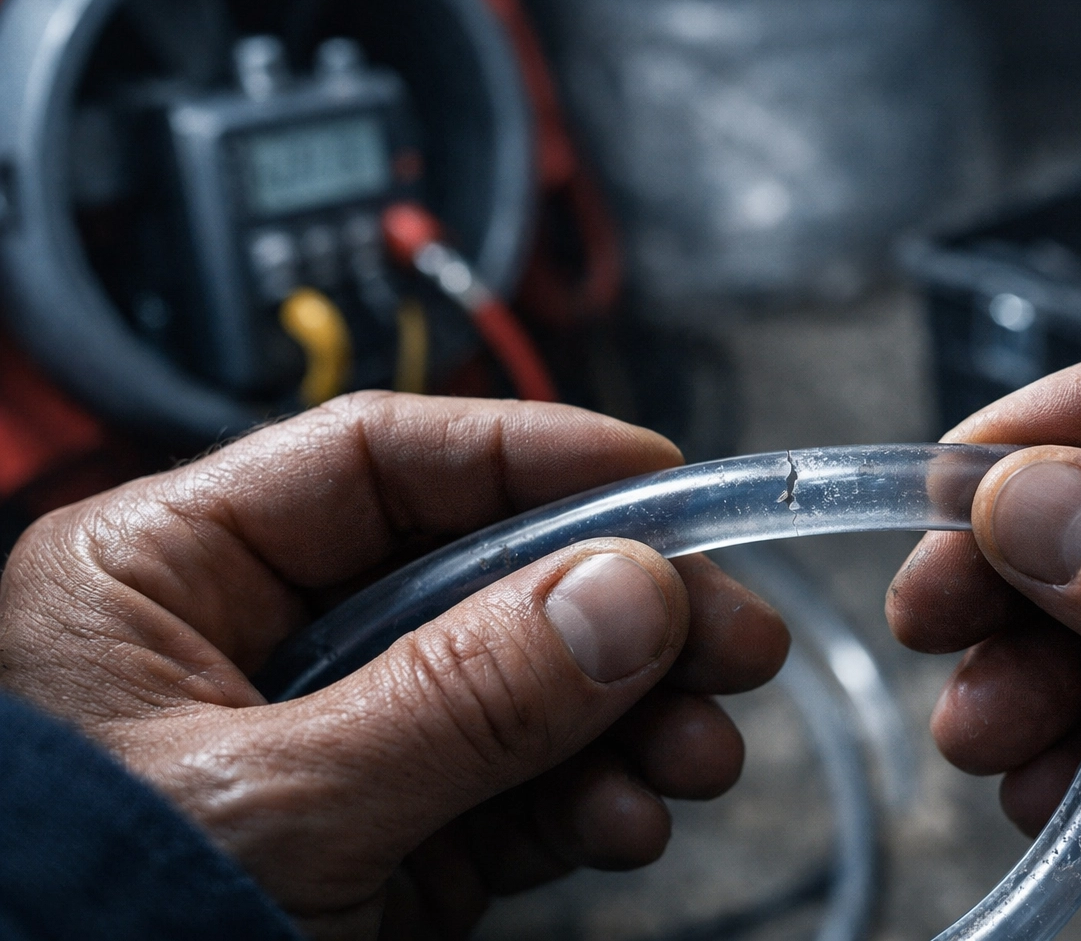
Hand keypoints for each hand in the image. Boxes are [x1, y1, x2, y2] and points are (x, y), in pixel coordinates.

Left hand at [0, 393, 788, 939]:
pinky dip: (584, 804)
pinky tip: (629, 820)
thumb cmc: (78, 932)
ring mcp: (331, 748)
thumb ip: (463, 695)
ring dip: (624, 722)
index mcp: (168, 575)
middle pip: (477, 578)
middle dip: (616, 614)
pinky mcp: (384, 840)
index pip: (379, 462)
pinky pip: (509, 793)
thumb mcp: (279, 806)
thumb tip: (633, 592)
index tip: (663, 475)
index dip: (533, 457)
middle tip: (732, 637)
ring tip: (700, 756)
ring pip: (514, 691)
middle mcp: (255, 645)